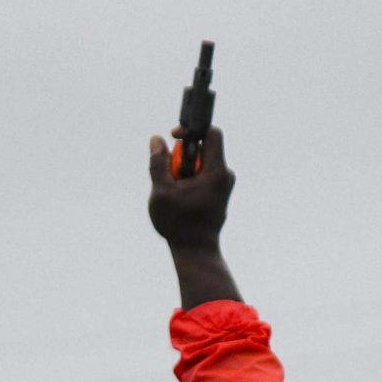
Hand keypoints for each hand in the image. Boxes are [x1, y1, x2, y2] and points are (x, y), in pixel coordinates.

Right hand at [147, 125, 234, 252]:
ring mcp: (223, 186)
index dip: (191, 130)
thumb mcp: (161, 192)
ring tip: (174, 193)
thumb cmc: (178, 224)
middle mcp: (225, 176)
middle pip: (202, 149)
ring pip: (200, 164)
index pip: (212, 133)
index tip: (174, 137)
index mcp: (216, 172)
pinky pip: (202, 177)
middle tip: (170, 176)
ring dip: (183, 171)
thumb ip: (158, 163)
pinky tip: (180, 201)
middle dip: (182, 156)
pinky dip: (188, 182)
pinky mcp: (219, 194)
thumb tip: (157, 140)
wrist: (195, 252)